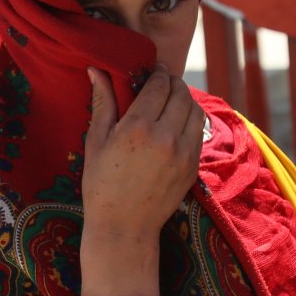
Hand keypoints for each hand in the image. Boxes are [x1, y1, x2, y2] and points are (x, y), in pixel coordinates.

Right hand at [78, 64, 204, 295]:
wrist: (124, 226)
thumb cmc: (101, 183)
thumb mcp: (96, 141)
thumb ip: (103, 102)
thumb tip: (97, 69)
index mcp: (138, 127)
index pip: (159, 84)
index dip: (157, 72)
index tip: (151, 69)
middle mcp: (166, 136)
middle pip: (181, 92)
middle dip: (172, 82)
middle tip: (161, 82)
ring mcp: (184, 152)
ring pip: (195, 110)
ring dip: (185, 99)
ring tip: (169, 101)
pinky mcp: (193, 165)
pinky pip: (198, 131)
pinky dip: (190, 121)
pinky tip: (174, 124)